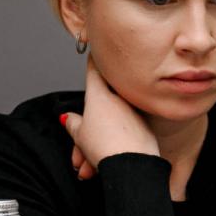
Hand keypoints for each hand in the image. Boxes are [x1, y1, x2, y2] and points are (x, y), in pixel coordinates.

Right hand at [60, 60, 158, 178]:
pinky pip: (124, 134)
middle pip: (100, 106)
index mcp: (100, 96)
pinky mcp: (146, 127)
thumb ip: (74, 124)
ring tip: (85, 168)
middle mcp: (120, 100)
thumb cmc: (105, 147)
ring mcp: (134, 112)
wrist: (132, 166)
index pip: (94, 70)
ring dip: (96, 146)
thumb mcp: (80, 135)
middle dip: (87, 129)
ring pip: (112, 124)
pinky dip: (112, 150)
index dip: (92, 60)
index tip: (95, 47)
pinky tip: (102, 166)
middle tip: (78, 153)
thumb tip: (69, 118)